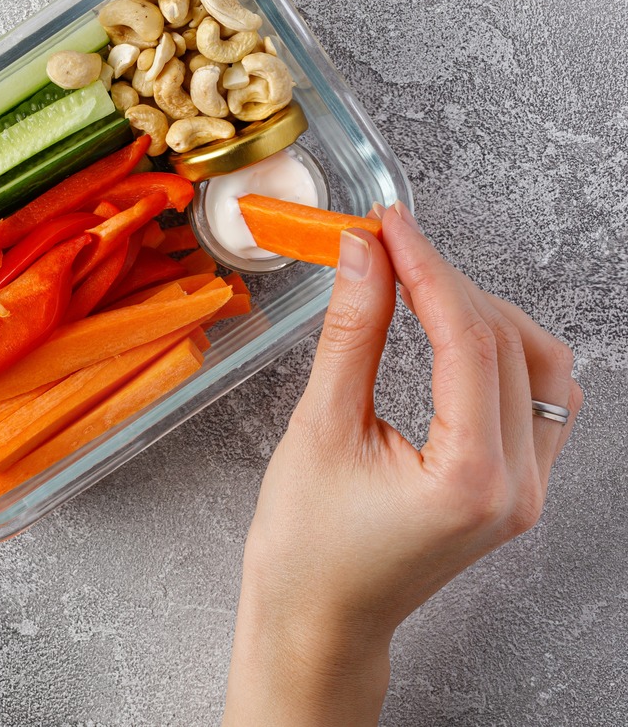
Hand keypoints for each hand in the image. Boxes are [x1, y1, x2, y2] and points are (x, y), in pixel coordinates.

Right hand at [222, 203, 581, 725]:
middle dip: (447, 283)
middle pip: (509, 343)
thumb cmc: (306, 549)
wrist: (317, 621)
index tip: (388, 224)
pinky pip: (537, 397)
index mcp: (471, 478)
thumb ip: (350, 335)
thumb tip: (364, 256)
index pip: (468, 340)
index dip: (427, 268)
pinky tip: (450, 332)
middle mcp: (519, 486)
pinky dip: (498, 351)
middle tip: (386, 246)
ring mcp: (527, 490)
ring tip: (415, 285)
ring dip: (482, 313)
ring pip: (540, 365)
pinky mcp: (517, 488)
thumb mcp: (318, 430)